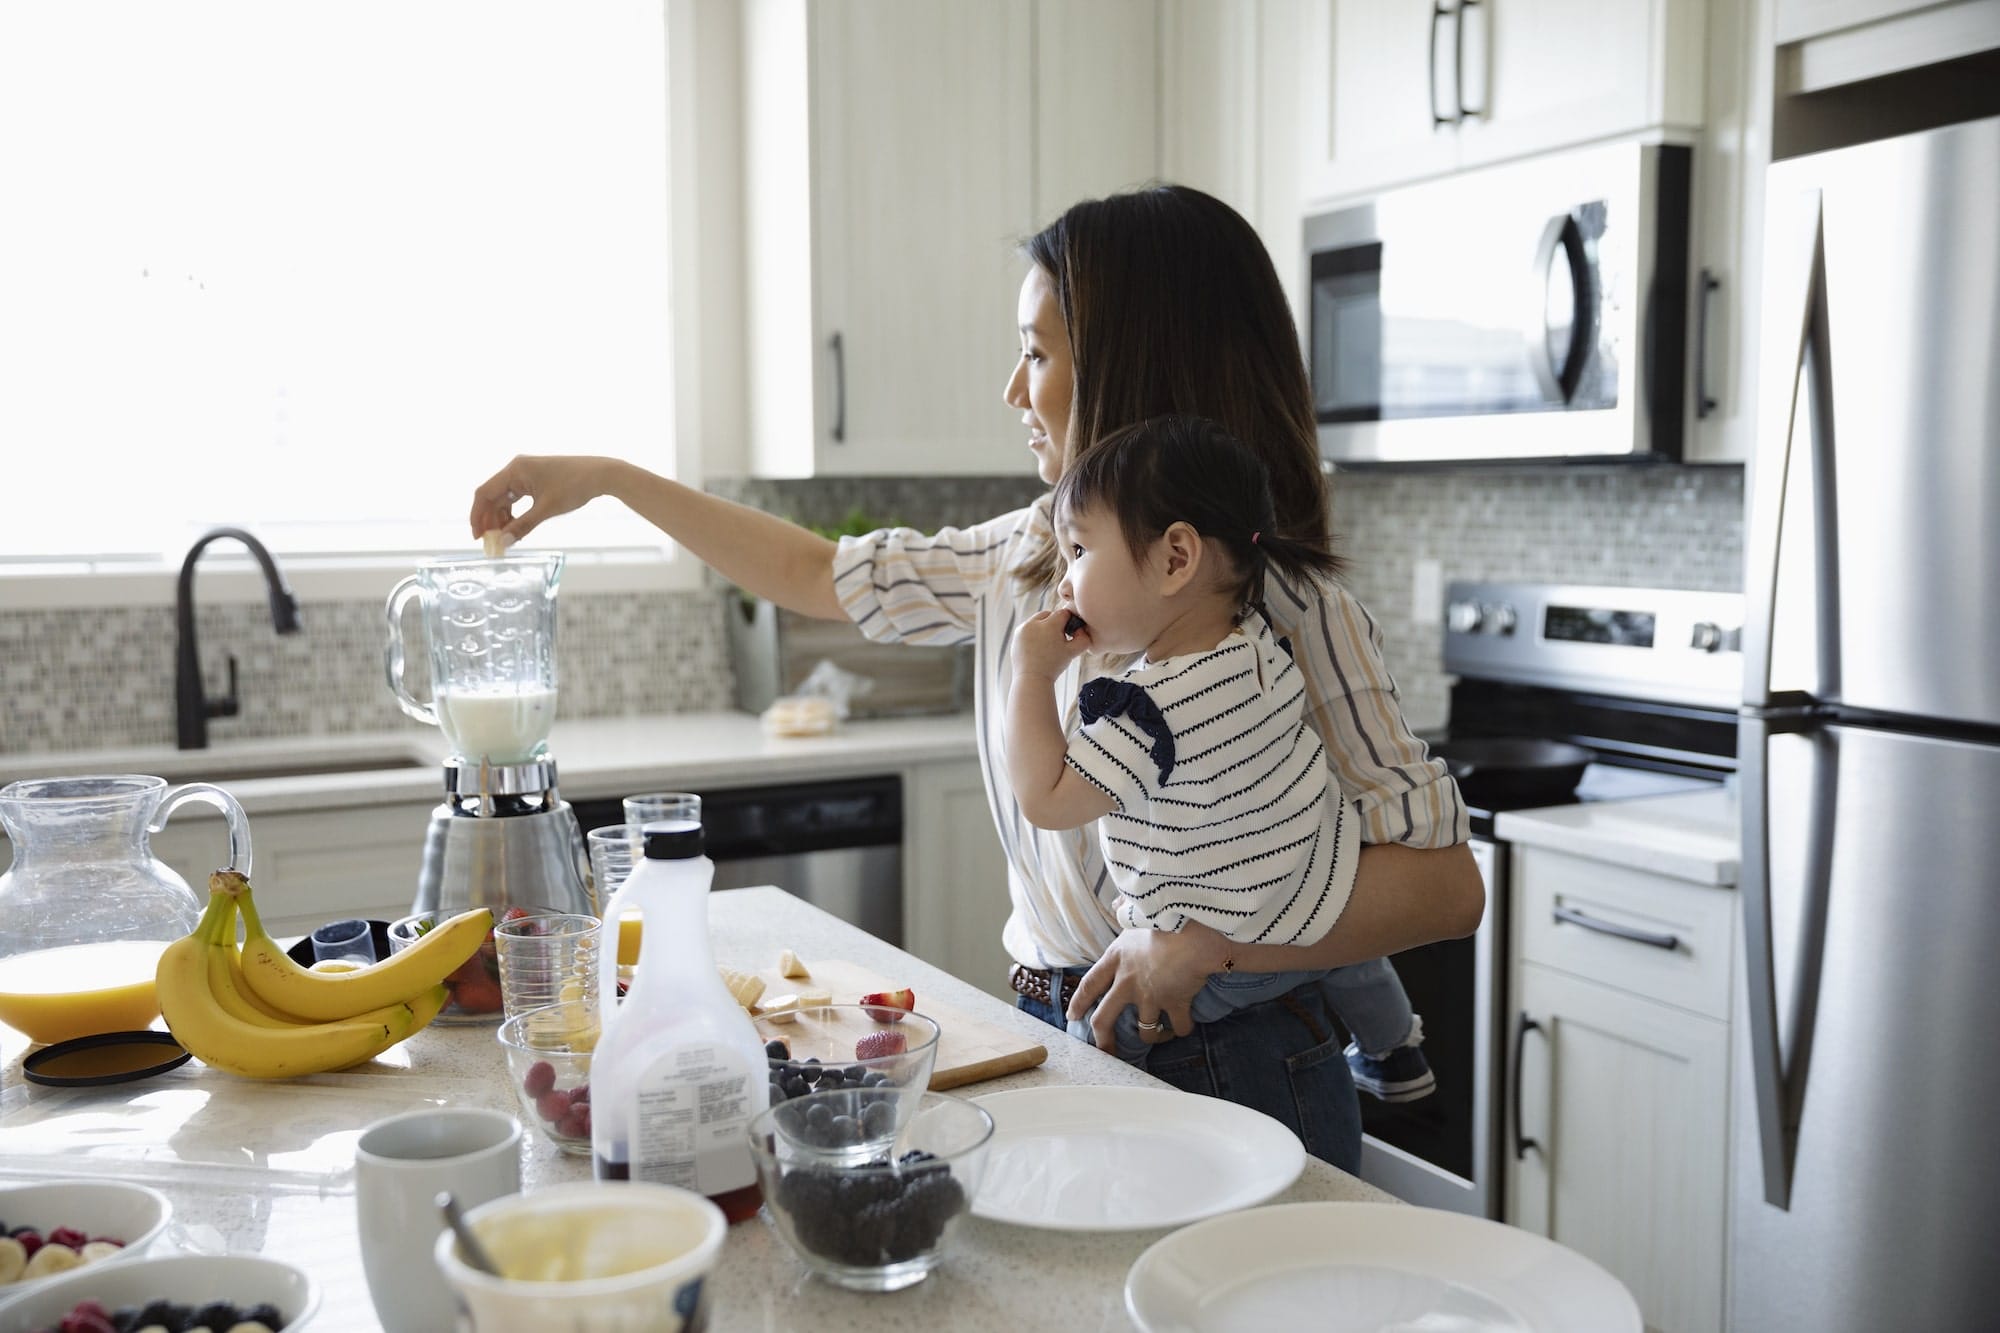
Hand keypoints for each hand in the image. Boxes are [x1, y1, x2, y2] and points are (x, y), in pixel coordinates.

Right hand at [468, 455, 612, 544]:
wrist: (601, 474)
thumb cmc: (574, 487)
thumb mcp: (546, 509)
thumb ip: (523, 526)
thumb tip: (503, 543)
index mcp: (514, 470)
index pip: (484, 493)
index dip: (477, 516)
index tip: (477, 537)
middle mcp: (516, 469)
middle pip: (493, 497)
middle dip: (490, 521)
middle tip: (491, 543)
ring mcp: (525, 473)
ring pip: (504, 499)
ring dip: (502, 519)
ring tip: (505, 539)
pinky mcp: (535, 479)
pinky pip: (517, 498)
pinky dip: (514, 514)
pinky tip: (516, 529)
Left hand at [1011, 608, 1090, 680]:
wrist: (1032, 679)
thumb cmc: (1053, 666)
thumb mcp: (1073, 652)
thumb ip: (1083, 639)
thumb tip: (1082, 630)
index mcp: (1049, 625)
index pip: (1064, 613)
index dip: (1069, 622)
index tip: (1069, 633)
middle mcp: (1034, 623)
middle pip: (1049, 614)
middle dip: (1055, 623)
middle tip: (1058, 639)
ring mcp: (1023, 628)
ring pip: (1037, 620)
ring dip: (1043, 627)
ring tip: (1047, 644)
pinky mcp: (1016, 635)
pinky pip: (1028, 628)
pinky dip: (1033, 633)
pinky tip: (1037, 646)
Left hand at [1066, 920, 1230, 1051]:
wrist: (1193, 930)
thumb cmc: (1165, 915)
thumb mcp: (1137, 910)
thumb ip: (1125, 909)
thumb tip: (1118, 902)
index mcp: (1116, 958)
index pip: (1089, 984)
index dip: (1080, 1002)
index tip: (1073, 1016)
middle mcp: (1127, 982)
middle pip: (1104, 1019)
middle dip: (1103, 1039)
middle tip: (1105, 1051)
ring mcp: (1150, 997)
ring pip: (1144, 1032)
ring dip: (1152, 1037)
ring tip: (1159, 1035)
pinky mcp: (1175, 1004)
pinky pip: (1179, 1027)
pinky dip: (1183, 1028)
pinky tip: (1187, 1024)